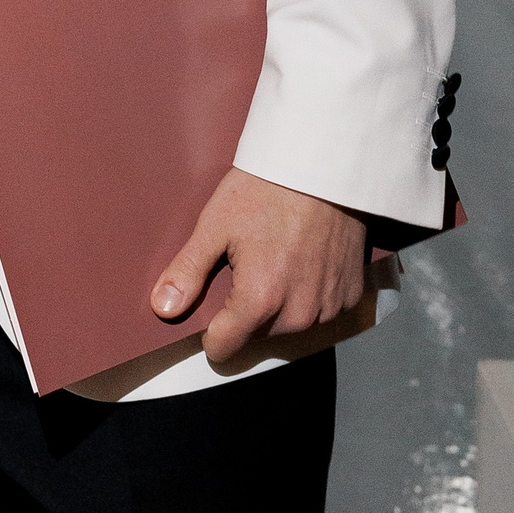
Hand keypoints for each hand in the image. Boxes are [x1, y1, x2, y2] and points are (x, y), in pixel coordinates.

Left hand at [152, 166, 367, 362]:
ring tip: (276, 260)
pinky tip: (303, 262)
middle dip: (246, 313)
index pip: (225, 348)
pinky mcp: (350, 295)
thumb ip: (188, 271)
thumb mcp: (215, 224)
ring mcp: (328, 307)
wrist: (322, 165)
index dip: (210, 333)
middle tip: (247, 266)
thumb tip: (163, 308)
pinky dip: (310, 296)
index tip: (210, 314)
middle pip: (257, 336)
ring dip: (279, 307)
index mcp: (260, 299)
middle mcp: (298, 314)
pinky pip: (321, 312)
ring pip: (290, 327)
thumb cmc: (266, 189)